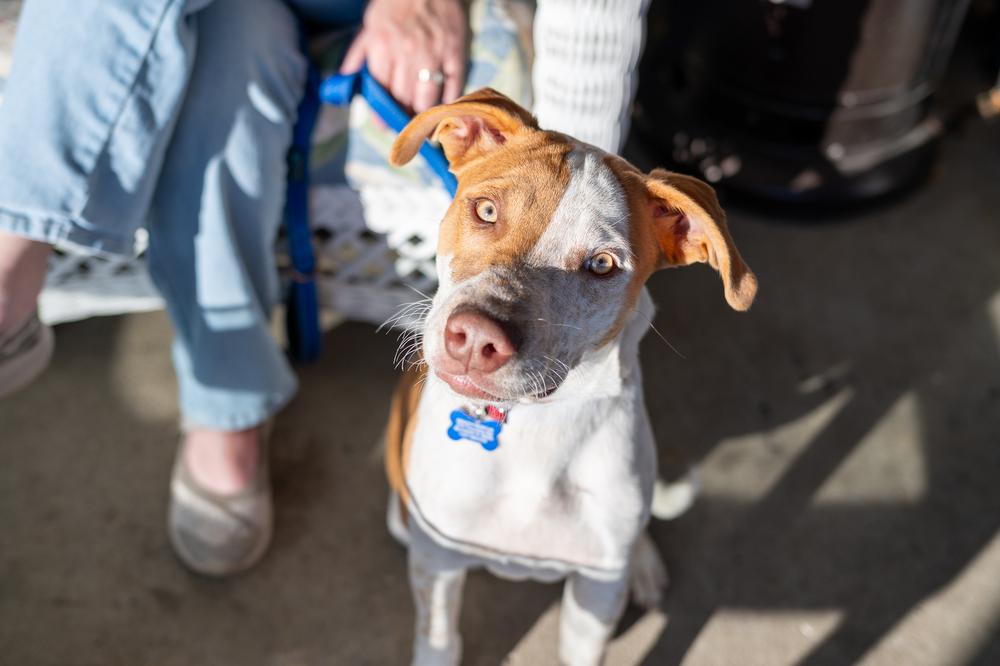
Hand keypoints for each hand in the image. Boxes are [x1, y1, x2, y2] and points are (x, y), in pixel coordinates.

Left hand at [340, 0, 467, 112]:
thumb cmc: (396, 3)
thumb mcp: (370, 24)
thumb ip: (358, 53)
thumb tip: (346, 78)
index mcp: (383, 46)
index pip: (381, 90)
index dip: (383, 111)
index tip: (385, 124)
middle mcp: (407, 52)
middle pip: (404, 99)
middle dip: (403, 116)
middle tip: (405, 124)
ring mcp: (434, 53)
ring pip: (427, 99)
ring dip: (424, 114)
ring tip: (423, 119)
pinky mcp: (456, 52)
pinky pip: (453, 87)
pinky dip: (447, 101)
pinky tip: (442, 106)